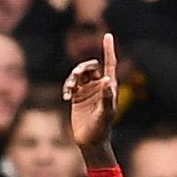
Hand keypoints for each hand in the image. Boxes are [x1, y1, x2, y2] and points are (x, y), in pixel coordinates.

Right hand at [64, 33, 119, 159]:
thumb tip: (106, 80)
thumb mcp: (105, 113)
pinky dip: (67, 86)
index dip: (109, 49)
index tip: (107, 35)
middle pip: (90, 66)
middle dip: (82, 67)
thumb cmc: (102, 129)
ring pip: (78, 74)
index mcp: (109, 87)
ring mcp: (88, 91)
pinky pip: (70, 84)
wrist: (91, 141)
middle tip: (77, 75)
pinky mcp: (77, 97)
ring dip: (72, 77)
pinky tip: (66, 96)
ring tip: (69, 90)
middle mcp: (99, 86)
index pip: (110, 64)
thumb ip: (106, 97)